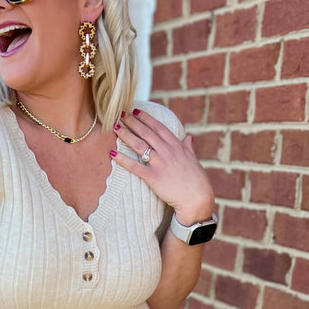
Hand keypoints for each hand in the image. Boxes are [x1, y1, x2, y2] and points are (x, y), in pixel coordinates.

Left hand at [112, 108, 214, 225]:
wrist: (196, 198)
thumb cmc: (196, 179)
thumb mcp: (193, 159)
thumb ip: (188, 147)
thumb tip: (188, 138)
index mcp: (176, 145)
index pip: (158, 127)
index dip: (146, 118)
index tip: (136, 111)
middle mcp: (167, 151)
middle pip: (146, 133)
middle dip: (132, 122)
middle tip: (120, 113)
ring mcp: (160, 164)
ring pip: (139, 146)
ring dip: (126, 135)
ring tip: (115, 127)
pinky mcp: (153, 177)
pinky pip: (135, 167)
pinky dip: (122, 159)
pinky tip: (112, 153)